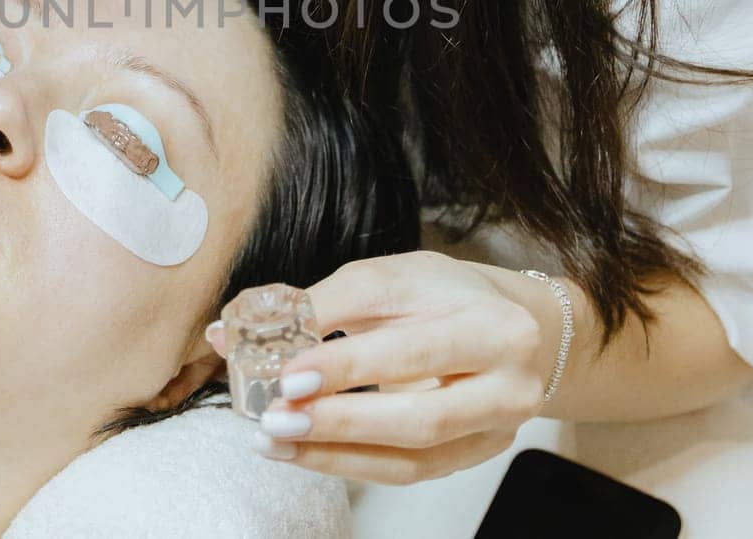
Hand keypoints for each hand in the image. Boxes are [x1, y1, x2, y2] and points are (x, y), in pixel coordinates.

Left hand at [207, 252, 557, 484]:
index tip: (288, 372)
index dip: (350, 365)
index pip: (416, 349)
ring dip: (335, 452)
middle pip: (421, 415)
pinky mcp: (475, 455)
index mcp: (494, 324)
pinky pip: (408, 471)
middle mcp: (508, 384)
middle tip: (276, 415)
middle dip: (340, 420)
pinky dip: (349, 464)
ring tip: (275, 438)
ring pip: (413, 456)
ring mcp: (497, 429)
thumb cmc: (447, 296)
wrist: (519, 329)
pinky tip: (303, 451)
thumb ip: (319, 304)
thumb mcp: (391, 280)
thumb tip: (233, 330)